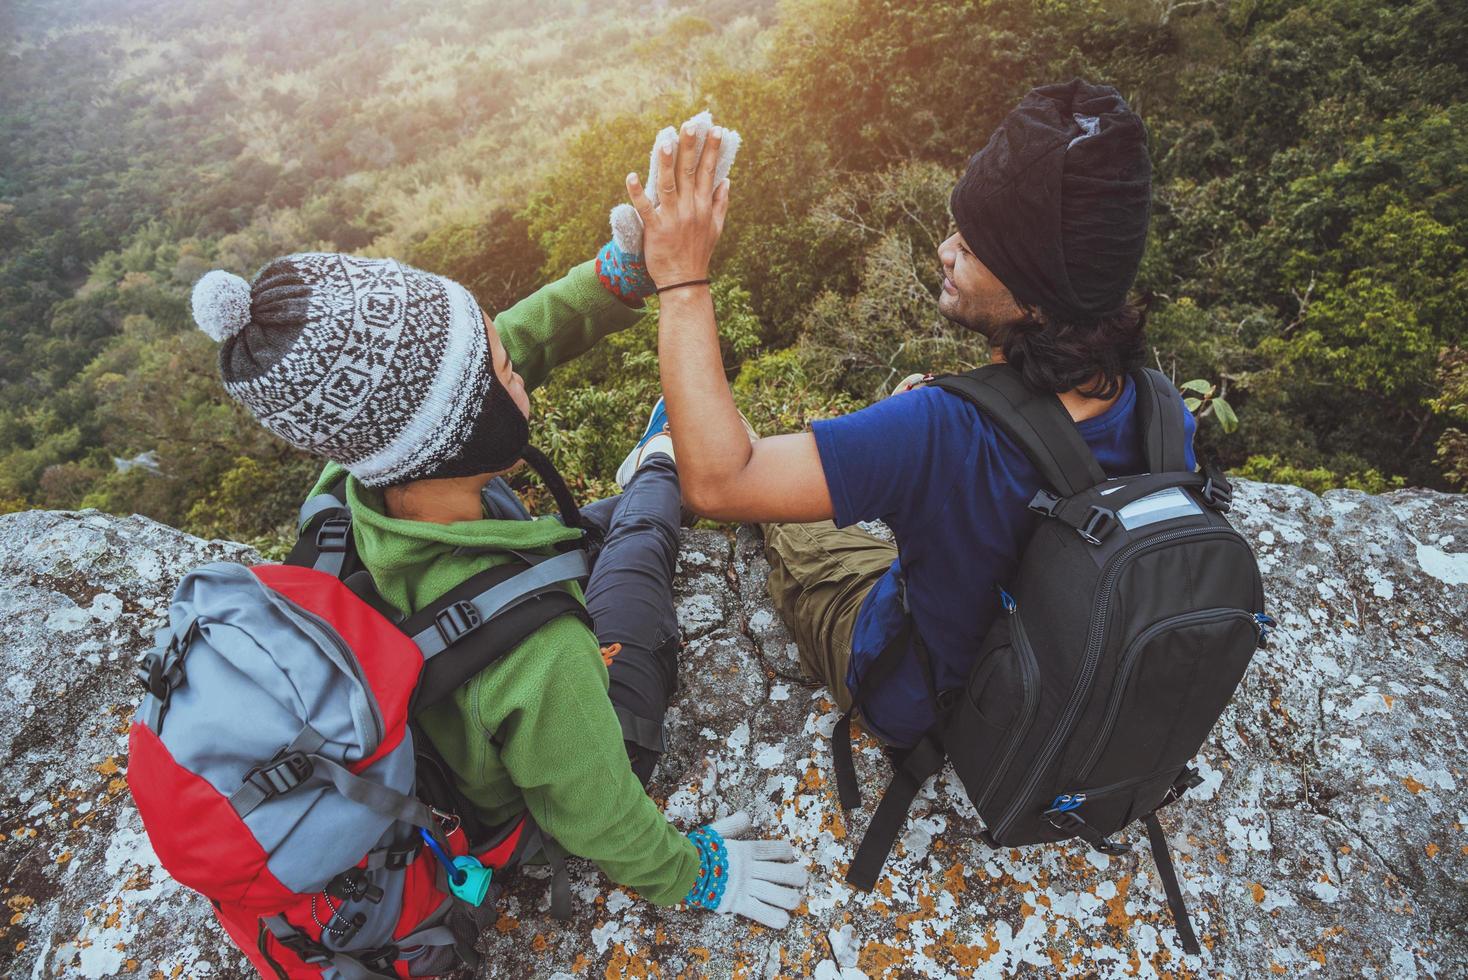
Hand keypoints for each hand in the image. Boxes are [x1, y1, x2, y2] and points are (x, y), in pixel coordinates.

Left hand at [610, 111, 739, 255]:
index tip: (714, 129)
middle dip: (690, 147)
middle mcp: (690, 209)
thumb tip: (726, 180)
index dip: (711, 150)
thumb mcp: (716, 228)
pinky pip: (645, 208)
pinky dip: (637, 193)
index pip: (708, 172)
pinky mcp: (655, 230)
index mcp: (703, 206)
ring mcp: (672, 219)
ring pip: (668, 186)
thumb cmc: (699, 253)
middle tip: (690, 125)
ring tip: (665, 141)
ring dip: (667, 164)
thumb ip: (721, 202)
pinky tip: (631, 176)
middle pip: (689, 172)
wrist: (684, 281)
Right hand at [703, 812, 806, 929]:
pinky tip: (784, 920)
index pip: (774, 849)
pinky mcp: (738, 903)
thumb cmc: (697, 850)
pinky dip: (774, 917)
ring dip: (791, 898)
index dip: (786, 852)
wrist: (681, 869)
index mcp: (745, 850)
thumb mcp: (714, 832)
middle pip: (782, 872)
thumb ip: (731, 825)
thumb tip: (746, 817)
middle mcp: (749, 868)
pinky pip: (761, 912)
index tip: (790, 854)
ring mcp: (745, 887)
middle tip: (801, 878)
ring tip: (795, 900)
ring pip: (778, 894)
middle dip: (797, 876)